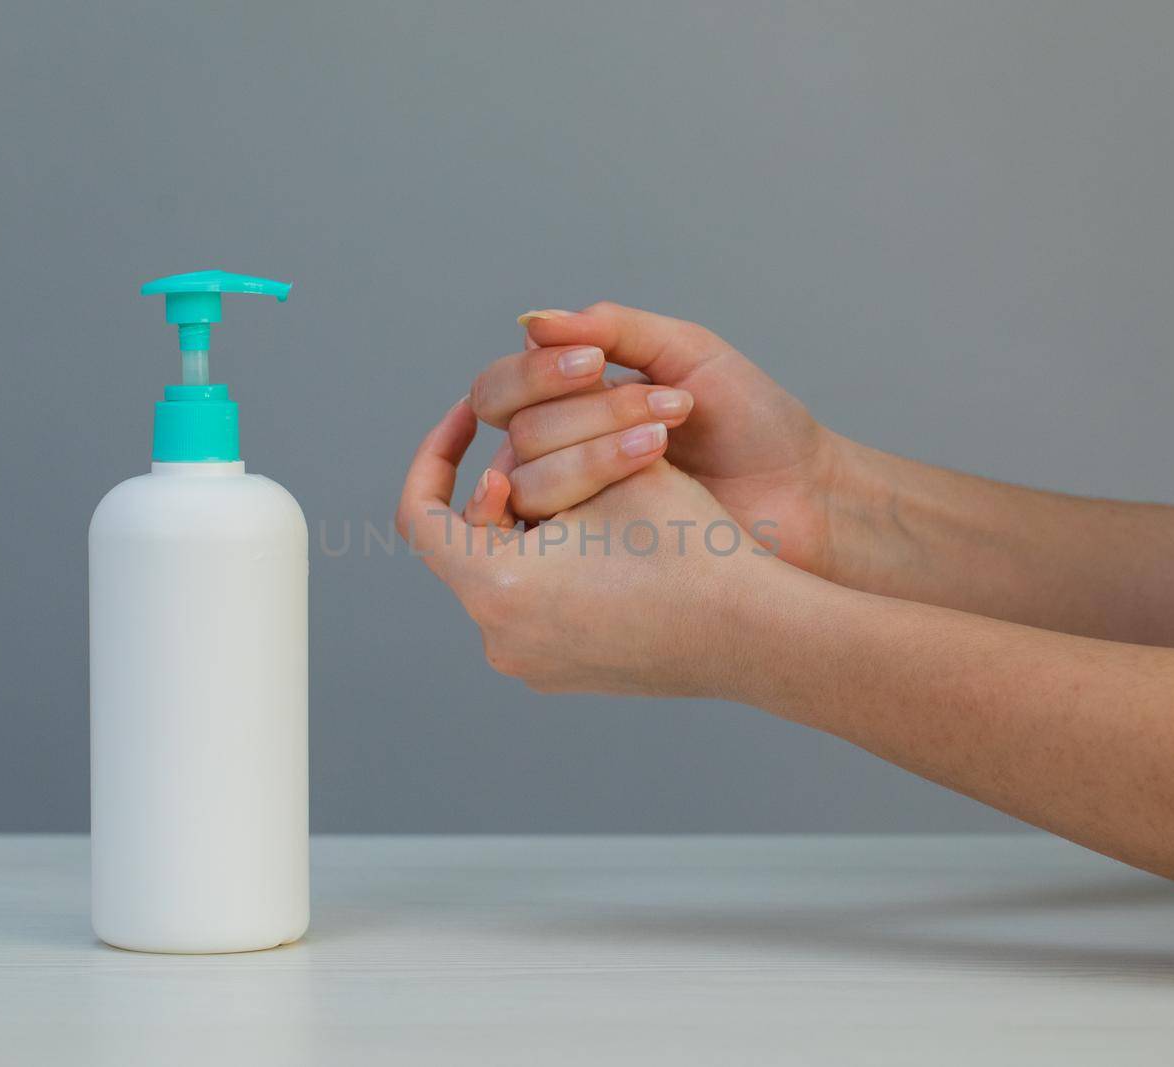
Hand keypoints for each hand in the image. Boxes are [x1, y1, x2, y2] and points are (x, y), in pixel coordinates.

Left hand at [397, 399, 798, 696]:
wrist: (752, 631)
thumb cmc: (686, 545)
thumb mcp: (606, 469)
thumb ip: (536, 450)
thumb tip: (497, 452)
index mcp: (496, 585)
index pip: (420, 513)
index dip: (435, 454)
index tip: (464, 419)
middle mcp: (498, 637)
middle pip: (470, 541)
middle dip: (503, 486)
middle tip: (547, 445)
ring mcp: (529, 664)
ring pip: (503, 572)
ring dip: (529, 525)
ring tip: (582, 490)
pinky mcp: (561, 674)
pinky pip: (533, 607)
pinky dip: (550, 566)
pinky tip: (600, 537)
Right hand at [468, 302, 838, 573]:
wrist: (806, 496)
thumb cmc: (755, 424)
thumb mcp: (687, 353)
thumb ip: (612, 330)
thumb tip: (531, 323)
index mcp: (572, 406)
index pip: (501, 388)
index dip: (534, 374)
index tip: (593, 365)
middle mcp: (560, 459)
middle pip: (516, 433)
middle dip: (586, 414)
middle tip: (665, 407)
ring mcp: (573, 515)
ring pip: (528, 483)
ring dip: (598, 455)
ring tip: (667, 444)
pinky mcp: (592, 563)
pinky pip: (552, 536)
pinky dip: (591, 502)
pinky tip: (643, 484)